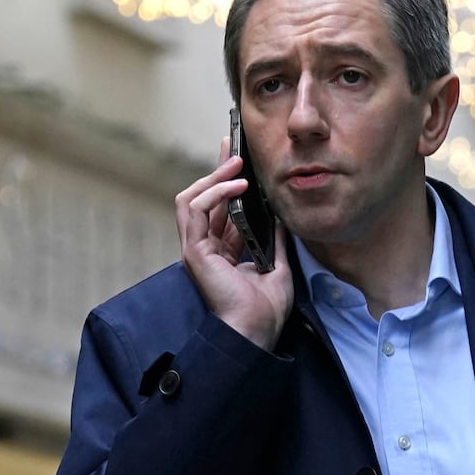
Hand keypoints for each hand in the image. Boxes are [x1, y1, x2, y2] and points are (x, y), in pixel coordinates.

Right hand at [175, 137, 292, 350]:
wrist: (256, 330)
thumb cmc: (265, 308)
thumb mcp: (277, 265)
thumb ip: (276, 240)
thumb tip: (282, 216)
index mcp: (222, 250)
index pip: (221, 207)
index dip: (227, 180)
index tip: (240, 157)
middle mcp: (206, 246)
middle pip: (203, 197)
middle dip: (216, 168)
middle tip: (232, 145)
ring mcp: (197, 248)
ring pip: (192, 198)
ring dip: (213, 177)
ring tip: (237, 163)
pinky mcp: (194, 250)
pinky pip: (194, 210)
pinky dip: (213, 192)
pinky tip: (235, 185)